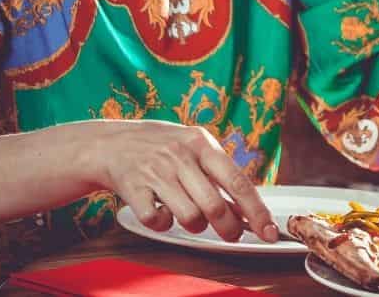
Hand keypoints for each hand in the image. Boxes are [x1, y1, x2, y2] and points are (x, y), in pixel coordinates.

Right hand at [89, 120, 278, 242]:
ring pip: (190, 217)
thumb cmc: (161, 147)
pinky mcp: (134, 188)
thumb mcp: (193, 146)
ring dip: (195, 226)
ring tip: (189, 215)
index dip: (256, 211)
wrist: (110, 143)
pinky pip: (157, 221)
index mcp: (202, 143)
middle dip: (228, 229)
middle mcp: (180, 156)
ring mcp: (156, 172)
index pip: (238, 182)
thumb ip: (220, 174)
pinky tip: (161, 211)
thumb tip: (248, 210)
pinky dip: (162, 224)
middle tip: (230, 234)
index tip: (268, 231)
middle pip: (215, 206)